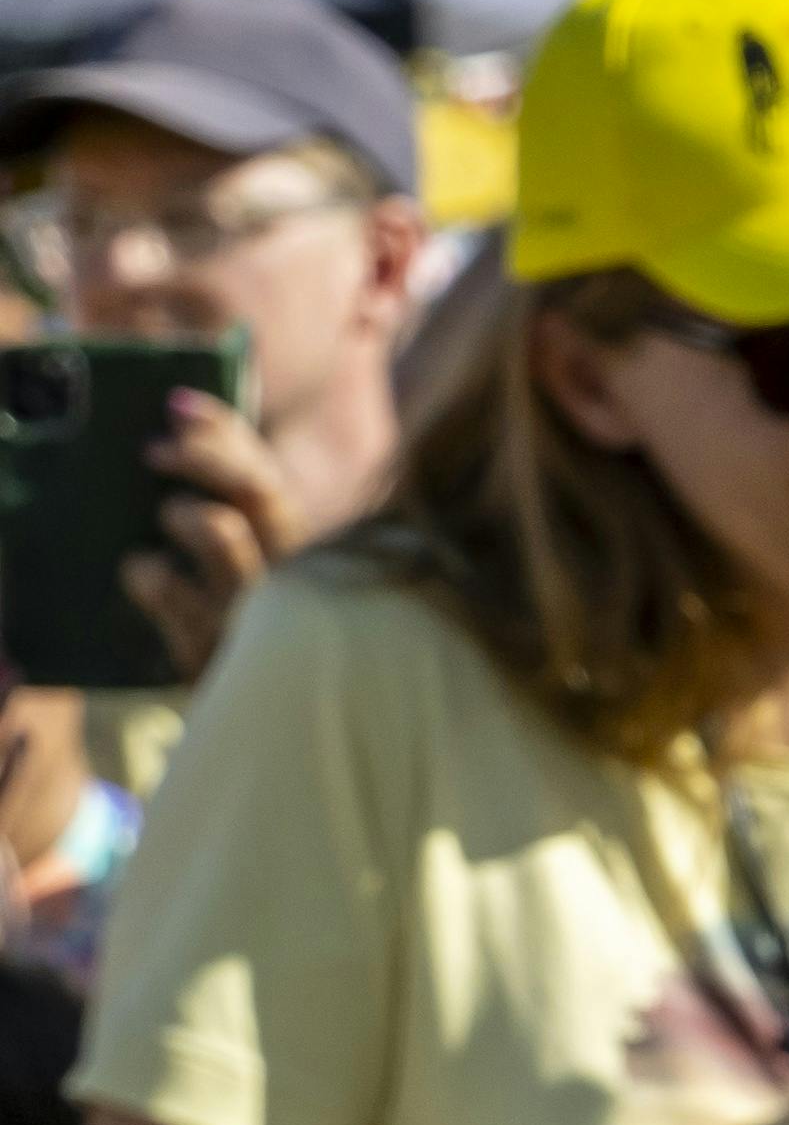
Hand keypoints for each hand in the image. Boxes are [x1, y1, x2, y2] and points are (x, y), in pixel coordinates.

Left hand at [120, 387, 297, 691]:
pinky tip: (145, 573)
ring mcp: (252, 614)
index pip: (269, 474)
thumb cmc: (257, 628)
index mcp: (308, 552)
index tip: (178, 405)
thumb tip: (185, 425)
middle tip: (154, 449)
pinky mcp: (211, 651)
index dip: (225, 431)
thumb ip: (243, 507)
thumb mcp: (264, 567)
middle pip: (256, 489)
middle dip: (202, 457)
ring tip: (168, 520)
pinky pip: (164, 586)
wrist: (270, 719)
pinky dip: (145, 572)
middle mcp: (293, 579)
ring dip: (183, 513)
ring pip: (219, 527)